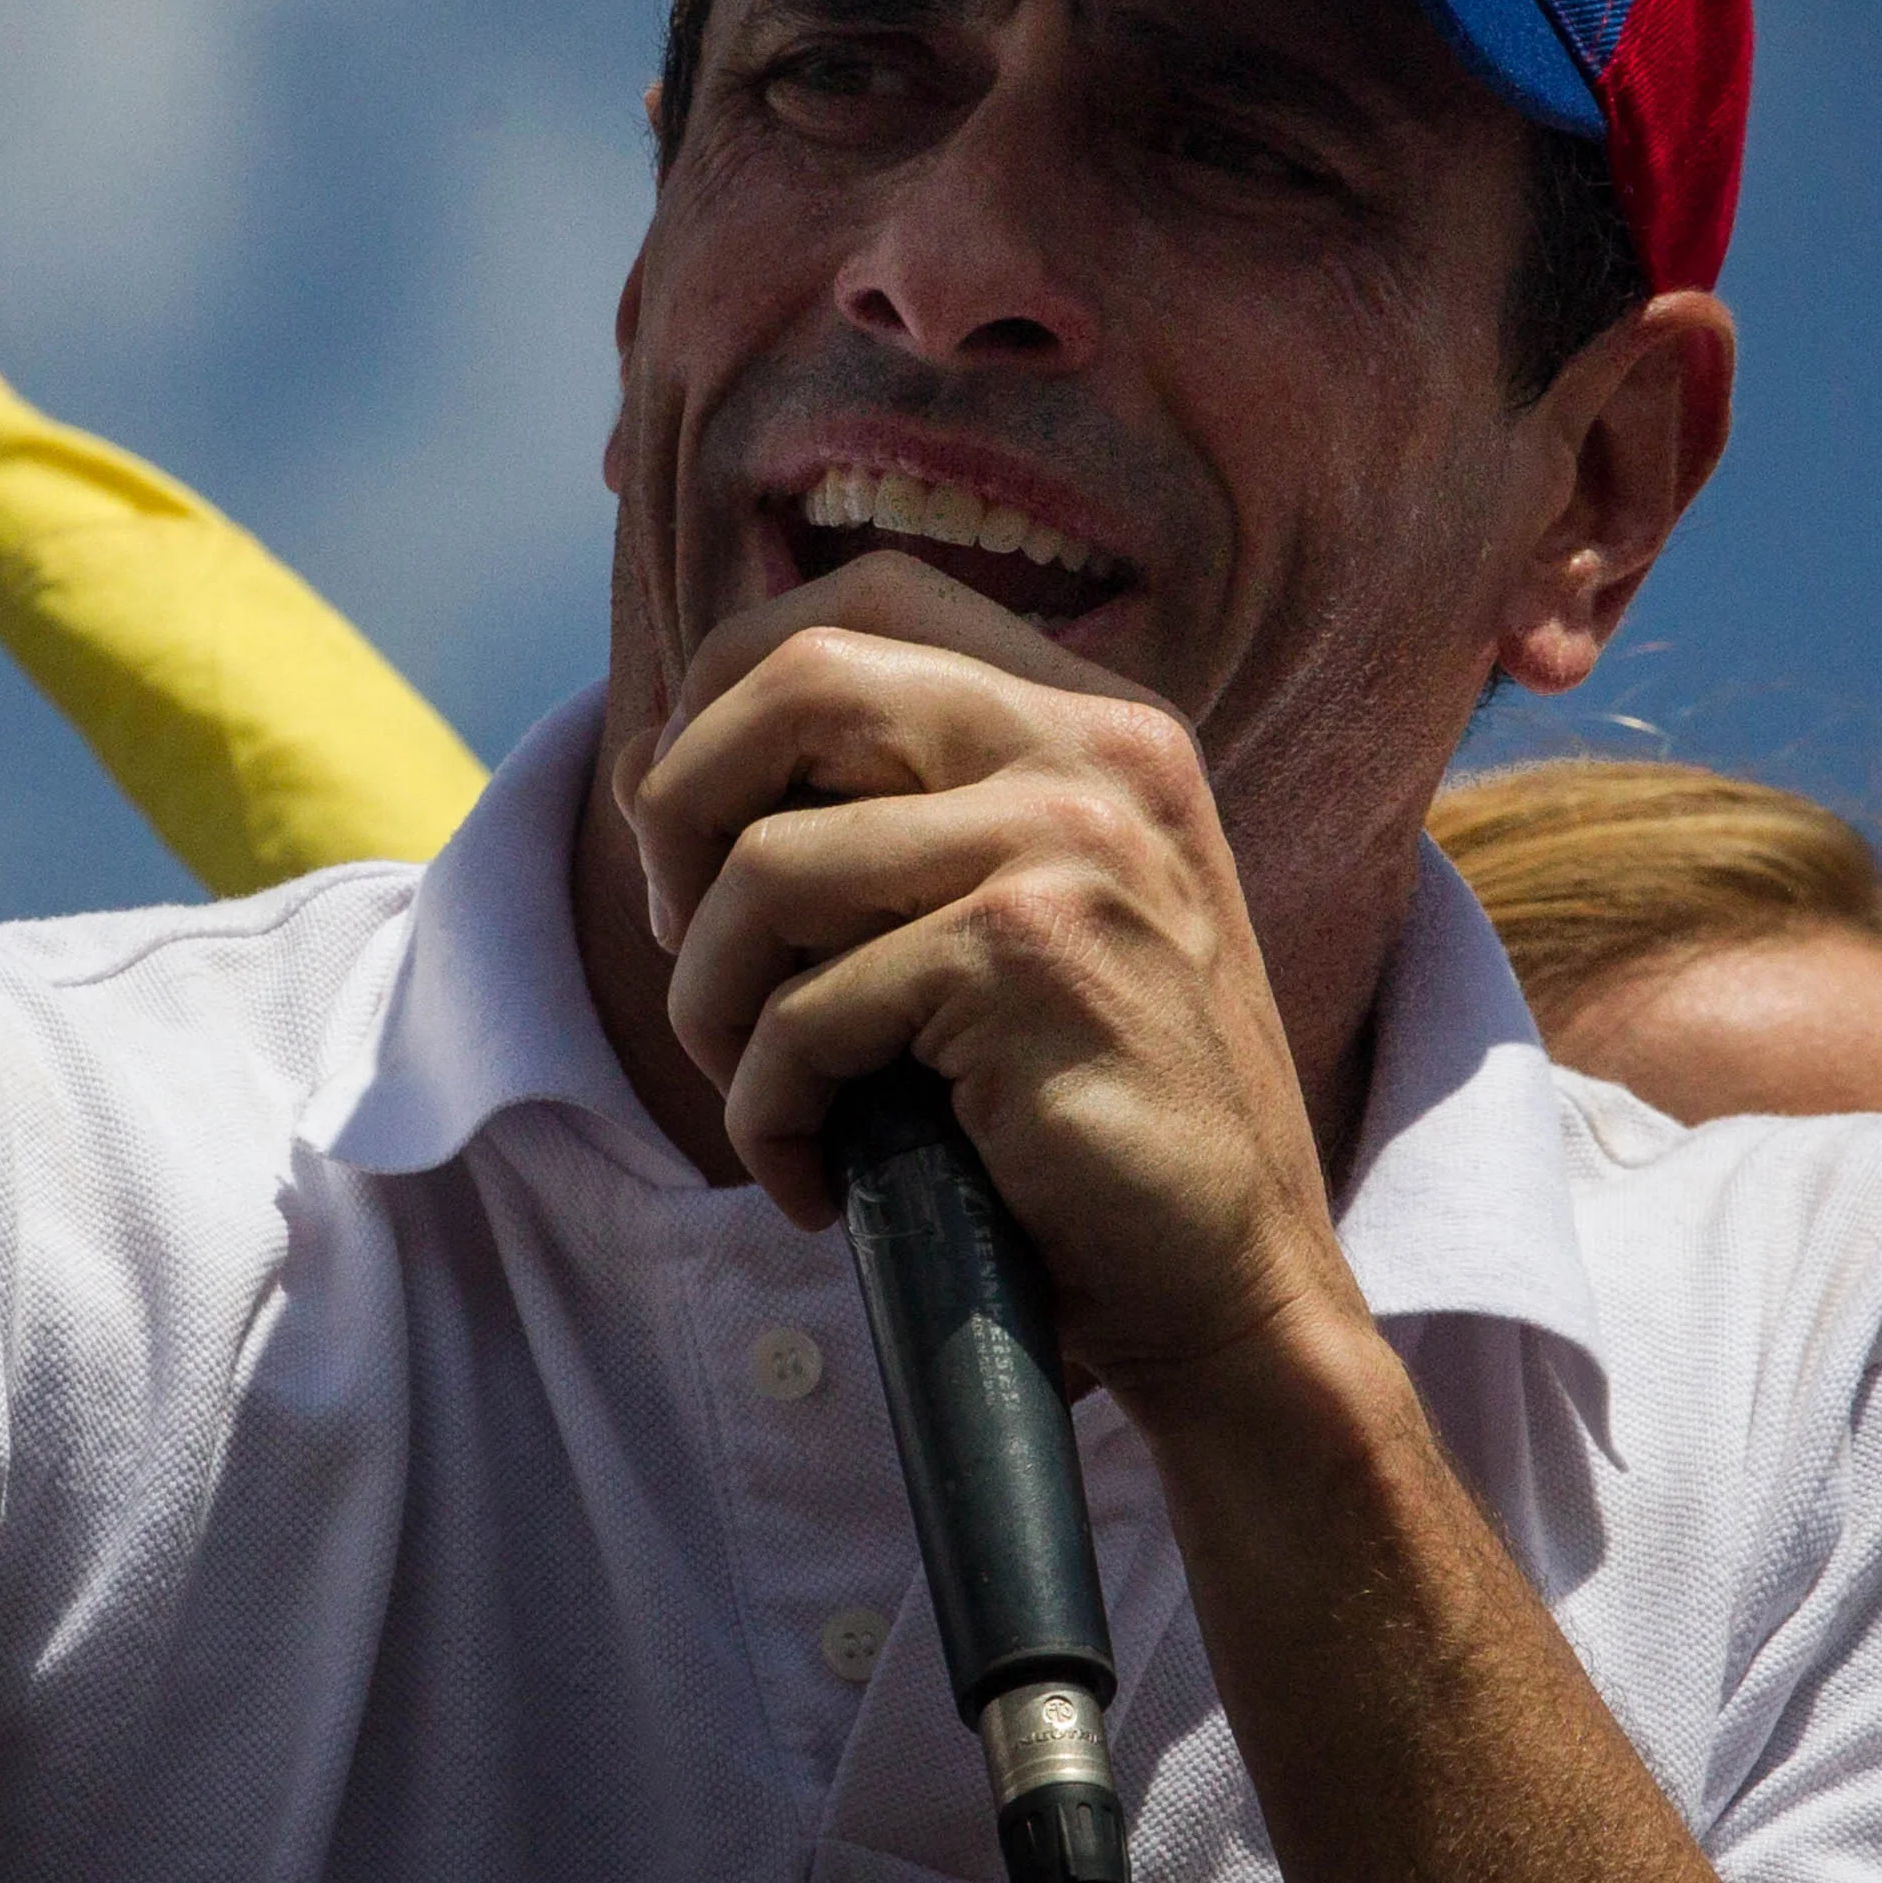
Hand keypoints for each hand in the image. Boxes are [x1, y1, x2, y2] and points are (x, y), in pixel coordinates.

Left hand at [622, 551, 1366, 1403]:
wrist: (1231, 1283)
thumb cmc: (1088, 1115)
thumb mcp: (1012, 915)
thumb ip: (885, 812)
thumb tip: (650, 753)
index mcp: (1098, 721)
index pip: (865, 599)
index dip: (731, 693)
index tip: (695, 831)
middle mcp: (1097, 752)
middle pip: (802, 675)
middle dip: (684, 807)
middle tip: (686, 937)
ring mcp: (1071, 845)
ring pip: (768, 864)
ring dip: (711, 1002)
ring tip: (765, 1095)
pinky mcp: (1030, 958)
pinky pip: (803, 1014)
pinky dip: (768, 1113)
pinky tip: (814, 1177)